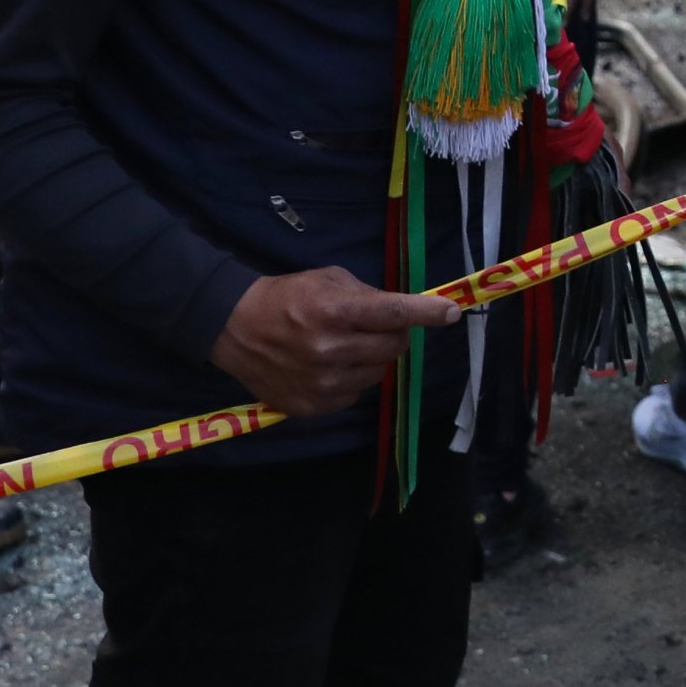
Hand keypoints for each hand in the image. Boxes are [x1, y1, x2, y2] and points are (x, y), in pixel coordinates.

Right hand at [208, 265, 458, 418]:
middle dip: (394, 334)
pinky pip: (354, 393)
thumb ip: (367, 295)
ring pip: (378, 374)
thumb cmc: (287, 296)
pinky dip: (351, 379)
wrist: (234, 328)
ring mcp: (321, 383)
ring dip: (372, 358)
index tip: (451, 312)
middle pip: (393, 348)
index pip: (394, 313)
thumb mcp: (328, 280)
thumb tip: (402, 311)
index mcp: (336, 312)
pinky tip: (328, 365)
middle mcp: (331, 350)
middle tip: (378, 326)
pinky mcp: (312, 406)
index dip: (427, 313)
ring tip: (347, 345)